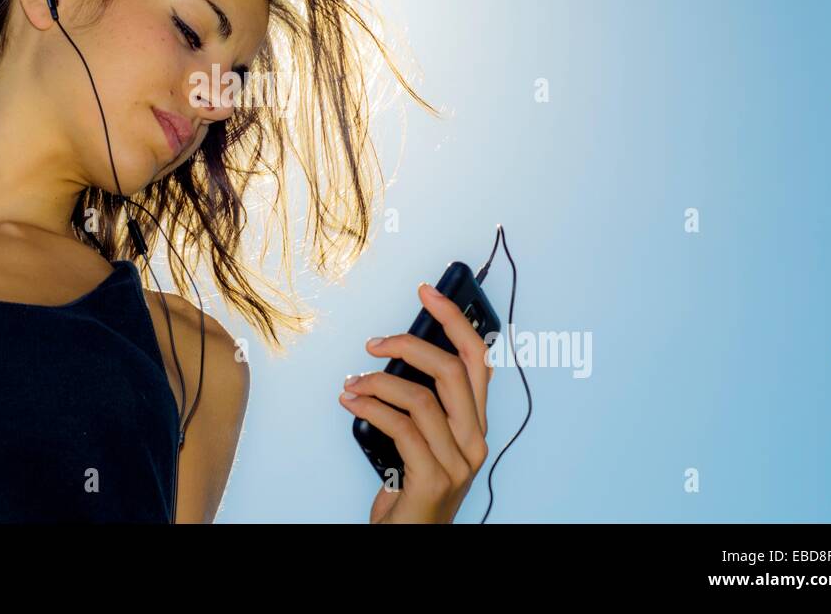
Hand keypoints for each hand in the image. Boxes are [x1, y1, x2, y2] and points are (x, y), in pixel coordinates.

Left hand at [338, 282, 494, 522]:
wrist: (410, 538)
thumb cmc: (411, 487)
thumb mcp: (421, 438)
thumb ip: (420, 402)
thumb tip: (395, 356)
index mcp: (474, 424)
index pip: (477, 360)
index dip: (455, 320)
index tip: (429, 292)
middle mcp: (474, 441)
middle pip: (453, 371)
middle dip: (410, 345)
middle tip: (375, 343)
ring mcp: (458, 462)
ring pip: (422, 398)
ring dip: (378, 382)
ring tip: (353, 384)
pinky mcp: (433, 479)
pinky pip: (401, 427)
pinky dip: (371, 407)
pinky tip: (352, 402)